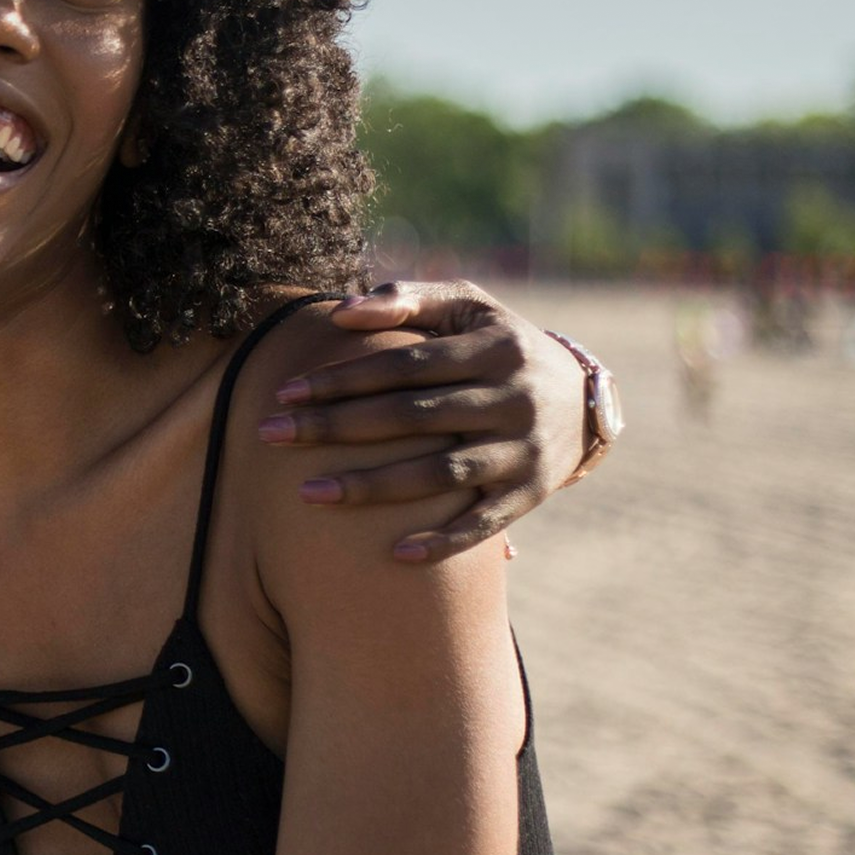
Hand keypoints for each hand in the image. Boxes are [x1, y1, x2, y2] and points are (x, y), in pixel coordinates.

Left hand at [256, 280, 594, 563]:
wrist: (585, 398)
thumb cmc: (500, 344)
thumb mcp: (467, 307)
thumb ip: (406, 299)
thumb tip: (340, 312)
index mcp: (493, 348)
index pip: (404, 364)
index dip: (344, 378)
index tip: (285, 391)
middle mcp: (511, 399)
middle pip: (412, 417)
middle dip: (337, 427)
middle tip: (269, 435)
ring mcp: (524, 451)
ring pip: (440, 474)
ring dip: (373, 486)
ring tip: (307, 494)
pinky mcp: (532, 494)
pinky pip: (485, 525)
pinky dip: (443, 541)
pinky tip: (394, 555)